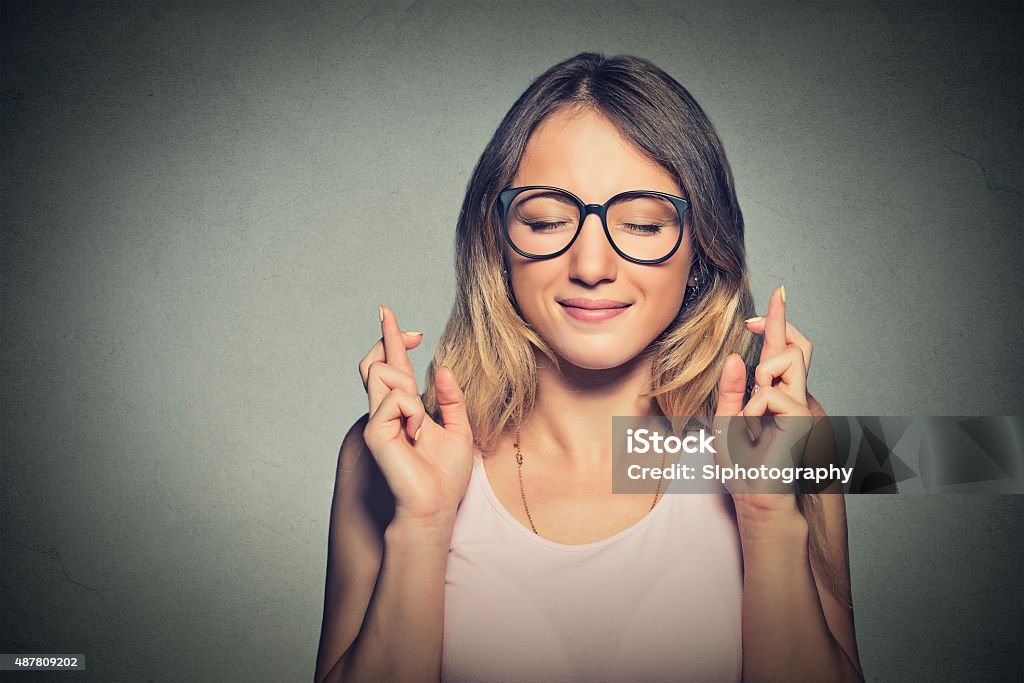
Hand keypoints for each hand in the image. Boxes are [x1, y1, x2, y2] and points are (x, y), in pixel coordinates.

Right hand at [359, 305, 474, 531]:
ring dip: (409, 391)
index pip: (393, 364)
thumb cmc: (445, 477)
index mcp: (405, 408)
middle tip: (414, 334)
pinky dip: (412, 411)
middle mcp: (386, 410)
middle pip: (378, 361)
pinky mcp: (374, 431)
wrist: (436, 506)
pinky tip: (415, 433)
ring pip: (382, 373)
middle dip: (392, 341)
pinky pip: (394, 398)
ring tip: (419, 423)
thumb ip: (451, 399)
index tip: (388, 313)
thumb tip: (441, 369)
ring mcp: (376, 420)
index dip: (390, 337)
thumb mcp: (459, 429)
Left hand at [714, 286, 812, 516]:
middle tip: (757, 320)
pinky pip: (771, 393)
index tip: (779, 291)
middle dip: (777, 327)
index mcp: (772, 394)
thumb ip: (731, 391)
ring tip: (753, 408)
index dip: (779, 320)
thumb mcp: (726, 422)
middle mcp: (790, 395)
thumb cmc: (743, 467)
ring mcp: (800, 405)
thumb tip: (739, 357)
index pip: (780, 350)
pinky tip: (756, 428)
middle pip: (794, 346)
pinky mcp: (802, 417)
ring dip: (762, 376)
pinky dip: (754, 407)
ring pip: (788, 359)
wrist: (757, 497)